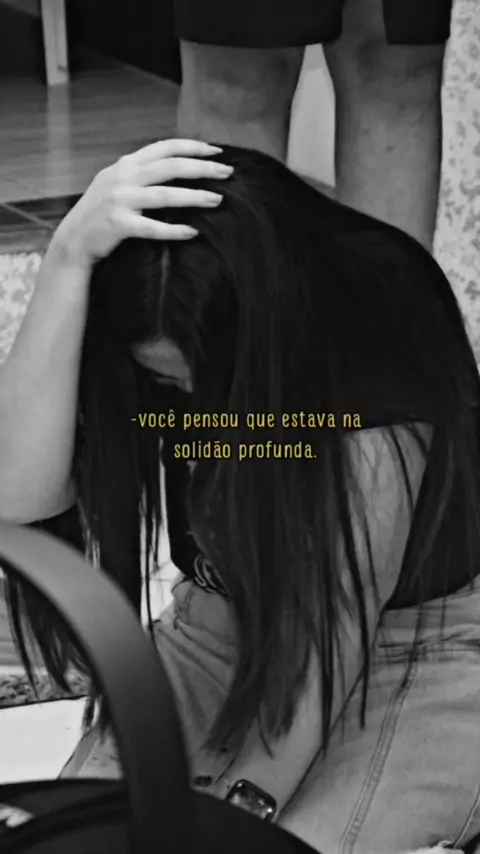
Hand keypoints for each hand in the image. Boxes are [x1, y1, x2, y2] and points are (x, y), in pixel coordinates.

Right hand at [50, 138, 231, 267]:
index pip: (165, 147)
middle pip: (170, 167)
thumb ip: (143, 172)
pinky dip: (173, 231)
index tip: (217, 152)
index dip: (193, 147)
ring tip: (218, 200)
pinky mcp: (117, 224)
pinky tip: (192, 233)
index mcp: (127, 164)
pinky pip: (151, 228)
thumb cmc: (103, 212)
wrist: (74, 239)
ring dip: (194, 196)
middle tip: (228, 173)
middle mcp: (123, 177)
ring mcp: (119, 200)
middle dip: (202, 168)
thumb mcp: (118, 182)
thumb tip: (181, 166)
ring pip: (164, 195)